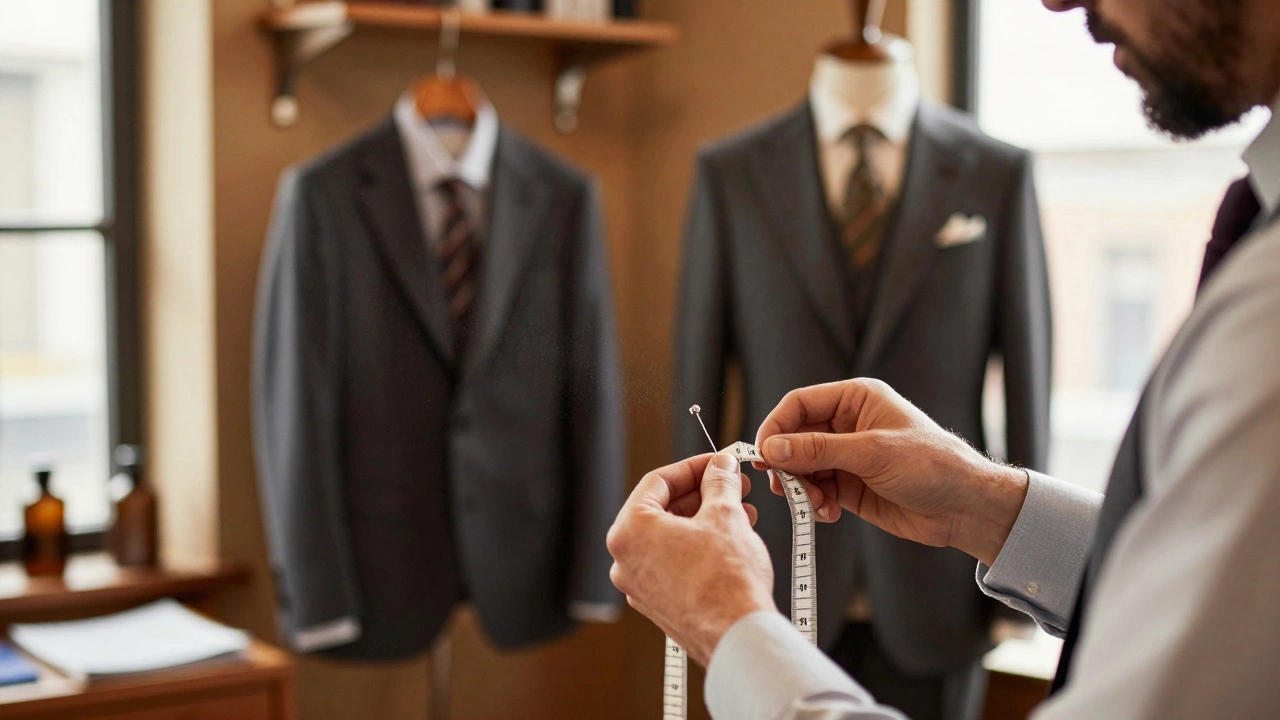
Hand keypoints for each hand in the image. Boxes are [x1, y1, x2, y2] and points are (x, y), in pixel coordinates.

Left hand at [607, 452, 775, 665]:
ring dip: (704, 520)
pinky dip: (697, 547)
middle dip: (701, 494)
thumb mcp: (725, 514)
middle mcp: (624, 559)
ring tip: (741, 514)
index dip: (692, 467)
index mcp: (629, 531)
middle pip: (661, 509)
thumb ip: (719, 482)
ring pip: (669, 537)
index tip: (716, 463)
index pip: (657, 482)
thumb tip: (721, 467)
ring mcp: (638, 585)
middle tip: (732, 485)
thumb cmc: (726, 580)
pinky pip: (672, 563)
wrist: (736, 635)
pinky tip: (729, 542)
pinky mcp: (657, 604)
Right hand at [755, 379, 1027, 565]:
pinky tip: (830, 513)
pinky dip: (815, 503)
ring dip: (800, 488)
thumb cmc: (931, 465)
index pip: (799, 404)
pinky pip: (815, 491)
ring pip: (801, 467)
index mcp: (855, 399)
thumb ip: (818, 450)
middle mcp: (847, 425)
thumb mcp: (871, 453)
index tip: (763, 454)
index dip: (776, 427)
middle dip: (787, 463)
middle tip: (784, 487)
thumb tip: (770, 448)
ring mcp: (847, 457)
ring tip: (816, 505)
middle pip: (794, 438)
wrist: (965, 507)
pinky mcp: (849, 486)